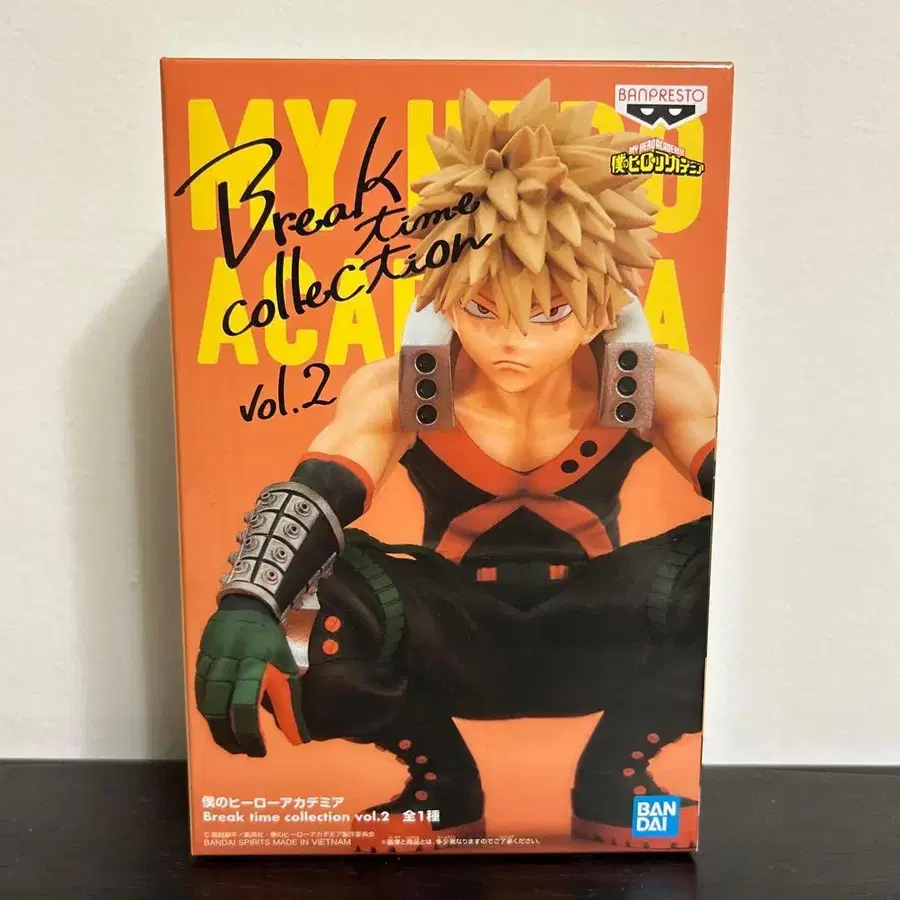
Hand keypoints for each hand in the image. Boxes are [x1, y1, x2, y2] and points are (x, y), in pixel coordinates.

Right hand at [195, 609, 307, 756]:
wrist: (245, 609)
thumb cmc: (269, 643)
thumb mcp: (286, 669)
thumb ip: (288, 704)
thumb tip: (297, 739)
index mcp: (253, 666)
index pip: (246, 707)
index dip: (251, 734)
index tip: (261, 752)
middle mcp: (228, 667)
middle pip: (221, 712)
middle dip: (232, 738)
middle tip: (245, 753)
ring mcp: (210, 666)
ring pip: (208, 707)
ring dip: (219, 732)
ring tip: (233, 746)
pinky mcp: (200, 666)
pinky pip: (200, 697)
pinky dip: (210, 716)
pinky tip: (220, 726)